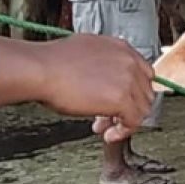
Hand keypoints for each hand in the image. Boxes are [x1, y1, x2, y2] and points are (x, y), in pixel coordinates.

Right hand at [38, 36, 154, 137]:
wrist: (40, 69)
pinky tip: (107, 134)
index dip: (131, 91)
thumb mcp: (87, 52)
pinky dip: (122, 131)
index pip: (143, 74)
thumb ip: (104, 63)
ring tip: (103, 127)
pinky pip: (134, 121)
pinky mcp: (122, 99)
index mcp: (122, 48)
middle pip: (145, 92)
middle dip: (127, 107)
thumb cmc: (52, 63)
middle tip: (107, 117)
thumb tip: (105, 78)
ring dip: (124, 121)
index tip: (118, 101)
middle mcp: (130, 62)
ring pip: (142, 108)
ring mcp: (129, 80)